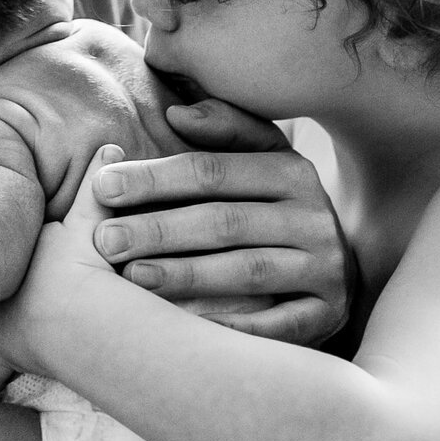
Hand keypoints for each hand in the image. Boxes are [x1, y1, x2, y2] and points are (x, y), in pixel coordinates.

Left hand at [0, 144, 128, 393]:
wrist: (78, 311)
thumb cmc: (89, 263)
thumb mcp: (97, 218)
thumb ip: (101, 184)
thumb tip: (111, 144)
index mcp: (27, 248)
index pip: (14, 244)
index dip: (11, 247)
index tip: (8, 248)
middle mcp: (7, 278)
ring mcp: (2, 316)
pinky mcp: (6, 351)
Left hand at [88, 99, 353, 345]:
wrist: (337, 270)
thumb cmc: (275, 208)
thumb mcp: (260, 159)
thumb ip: (222, 130)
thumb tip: (176, 113)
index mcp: (293, 171)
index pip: (214, 171)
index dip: (156, 178)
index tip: (102, 187)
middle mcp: (314, 218)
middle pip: (227, 221)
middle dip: (160, 229)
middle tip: (105, 240)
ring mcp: (325, 269)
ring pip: (249, 271)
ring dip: (186, 275)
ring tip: (133, 277)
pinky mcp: (327, 315)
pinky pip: (275, 325)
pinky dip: (230, 325)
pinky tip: (183, 326)